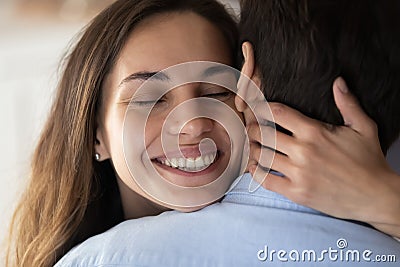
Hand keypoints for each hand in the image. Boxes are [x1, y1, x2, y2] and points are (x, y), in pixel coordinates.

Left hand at [244, 77, 399, 236]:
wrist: (375, 196)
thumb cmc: (369, 160)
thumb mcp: (363, 128)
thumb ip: (348, 104)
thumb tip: (338, 82)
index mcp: (315, 131)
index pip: (277, 112)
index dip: (262, 107)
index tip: (256, 107)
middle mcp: (303, 151)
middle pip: (264, 133)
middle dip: (253, 127)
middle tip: (250, 126)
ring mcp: (298, 173)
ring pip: (262, 156)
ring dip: (253, 148)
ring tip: (252, 144)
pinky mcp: (297, 192)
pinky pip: (266, 180)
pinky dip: (256, 172)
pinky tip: (255, 166)